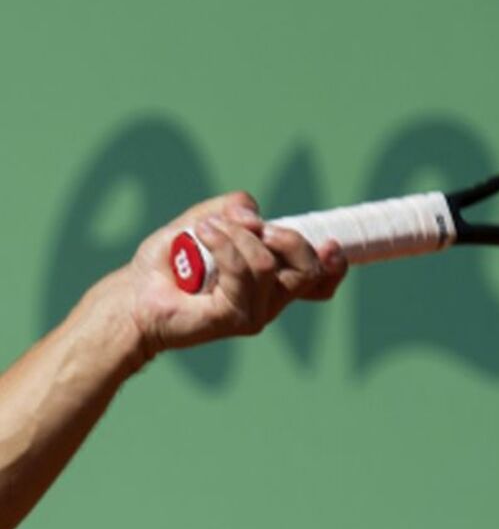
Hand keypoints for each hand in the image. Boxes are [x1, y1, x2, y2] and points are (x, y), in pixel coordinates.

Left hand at [121, 192, 347, 357]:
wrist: (133, 295)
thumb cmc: (169, 263)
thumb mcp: (204, 221)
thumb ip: (232, 209)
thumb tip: (254, 216)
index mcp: (273, 280)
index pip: (320, 282)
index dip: (335, 266)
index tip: (332, 245)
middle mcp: (270, 300)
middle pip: (308, 270)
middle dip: (287, 237)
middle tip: (252, 226)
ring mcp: (255, 313)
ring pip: (268, 265)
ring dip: (237, 236)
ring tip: (207, 228)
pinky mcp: (235, 319)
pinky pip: (242, 273)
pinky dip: (223, 244)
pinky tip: (202, 233)